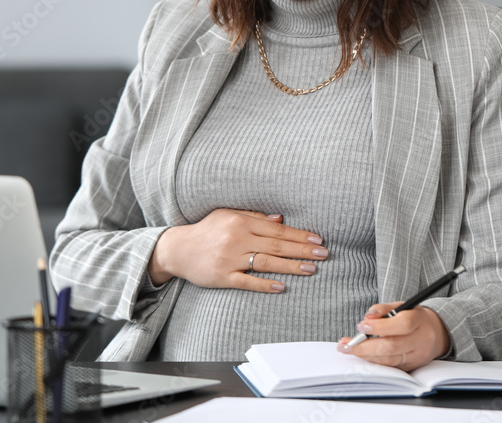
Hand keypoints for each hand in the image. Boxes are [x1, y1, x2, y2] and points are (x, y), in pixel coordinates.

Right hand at [147, 208, 326, 292]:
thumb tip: (280, 220)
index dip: (299, 234)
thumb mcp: (227, 215)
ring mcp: (230, 258)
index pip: (277, 229)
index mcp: (240, 221)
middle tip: (323, 254)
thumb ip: (254, 216)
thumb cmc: (206, 230)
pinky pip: (247, 281)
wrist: (178, 249)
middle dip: (302, 250)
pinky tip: (281, 286)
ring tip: (311, 269)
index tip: (317, 239)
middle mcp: (237, 238)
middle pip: (276, 245)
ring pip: (267, 262)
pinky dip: (265, 284)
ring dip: (291, 266)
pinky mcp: (223, 276)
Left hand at [335, 303, 450, 370]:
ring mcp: (417, 356)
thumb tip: (368, 317)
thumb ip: (383, 309)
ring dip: (365, 355)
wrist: (436, 333)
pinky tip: (362, 355)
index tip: (361, 326)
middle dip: (365, 347)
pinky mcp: (412, 367)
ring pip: (389, 360)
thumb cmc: (413, 317)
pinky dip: (374, 361)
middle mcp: (420, 340)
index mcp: (418, 320)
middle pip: (392, 346)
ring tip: (348, 348)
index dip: (380, 327)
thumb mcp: (400, 306)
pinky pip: (390, 366)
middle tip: (346, 344)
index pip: (401, 325)